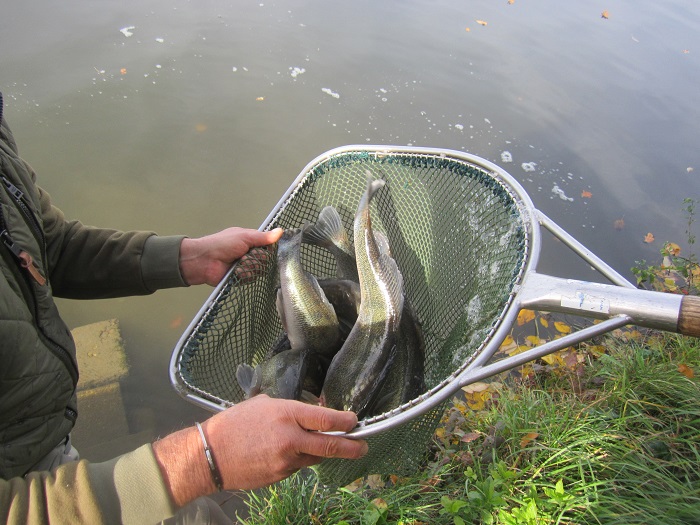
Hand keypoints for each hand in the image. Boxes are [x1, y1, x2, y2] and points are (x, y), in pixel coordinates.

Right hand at [152, 396, 366, 506]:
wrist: (211, 454)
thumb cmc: (236, 423)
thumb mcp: (265, 404)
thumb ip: (292, 407)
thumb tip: (316, 410)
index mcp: (287, 415)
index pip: (327, 419)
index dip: (346, 421)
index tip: (354, 421)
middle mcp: (290, 439)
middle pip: (332, 445)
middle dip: (353, 446)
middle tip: (363, 445)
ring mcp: (286, 461)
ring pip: (315, 457)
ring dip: (320, 451)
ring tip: (312, 443)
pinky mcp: (280, 476)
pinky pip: (298, 467)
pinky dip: (298, 459)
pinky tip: (283, 452)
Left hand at [179, 227, 283, 285]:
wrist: (204, 261)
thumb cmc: (221, 244)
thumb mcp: (244, 237)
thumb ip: (263, 237)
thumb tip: (280, 231)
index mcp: (250, 241)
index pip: (268, 245)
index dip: (268, 248)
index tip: (267, 248)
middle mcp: (249, 253)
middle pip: (265, 259)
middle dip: (257, 257)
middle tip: (245, 254)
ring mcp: (246, 266)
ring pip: (259, 269)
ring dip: (249, 266)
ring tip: (238, 263)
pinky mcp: (242, 278)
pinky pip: (251, 278)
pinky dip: (243, 274)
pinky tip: (235, 271)